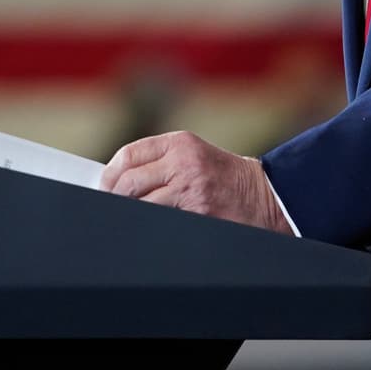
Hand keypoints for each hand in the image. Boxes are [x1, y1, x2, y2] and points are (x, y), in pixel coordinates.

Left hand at [101, 130, 293, 233]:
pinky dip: (147, 224)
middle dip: (113, 197)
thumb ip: (161, 162)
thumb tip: (120, 181)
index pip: (129, 155)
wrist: (266, 196)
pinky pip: (159, 219)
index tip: (104, 187)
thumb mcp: (194, 156)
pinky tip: (143, 227)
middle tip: (109, 206)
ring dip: (128, 212)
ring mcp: (189, 188)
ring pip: (140, 203)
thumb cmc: (226, 178)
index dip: (110, 174)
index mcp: (180, 142)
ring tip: (123, 218)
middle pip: (128, 182)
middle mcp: (183, 161)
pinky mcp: (197, 211)